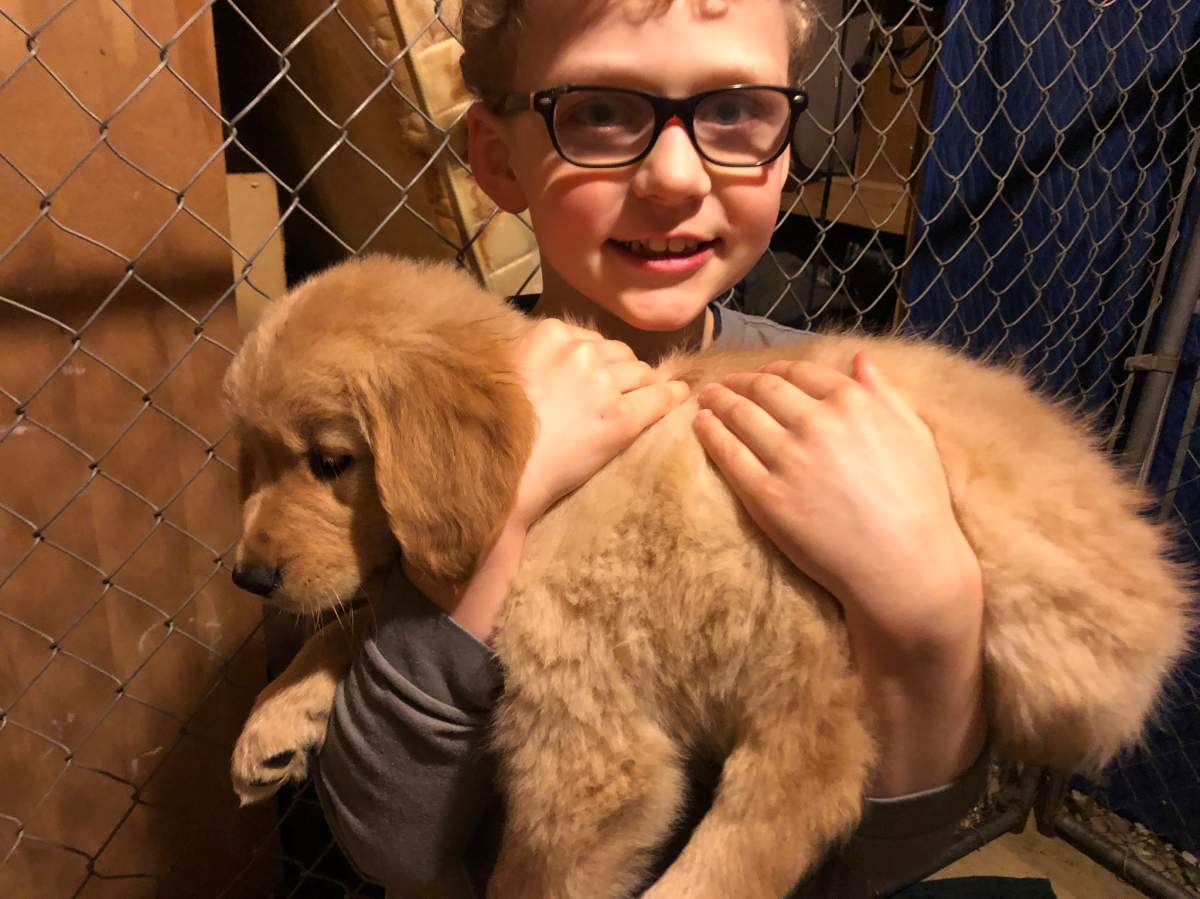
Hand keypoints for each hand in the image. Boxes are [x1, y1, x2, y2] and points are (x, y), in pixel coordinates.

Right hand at [415, 318, 688, 640]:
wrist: (506, 474)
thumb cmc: (498, 430)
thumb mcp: (508, 373)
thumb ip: (536, 357)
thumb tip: (556, 354)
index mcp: (549, 336)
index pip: (590, 339)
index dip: (597, 359)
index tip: (594, 375)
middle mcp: (580, 353)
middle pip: (619, 354)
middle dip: (621, 371)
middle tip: (616, 393)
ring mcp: (604, 384)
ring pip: (641, 372)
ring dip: (643, 385)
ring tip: (644, 399)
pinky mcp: (623, 418)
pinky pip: (659, 397)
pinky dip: (672, 396)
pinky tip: (681, 396)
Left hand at [693, 351, 980, 637]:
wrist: (904, 565)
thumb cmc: (919, 502)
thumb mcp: (914, 434)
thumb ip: (884, 392)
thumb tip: (859, 358)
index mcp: (853, 402)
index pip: (801, 373)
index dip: (776, 370)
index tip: (763, 374)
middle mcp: (817, 423)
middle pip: (765, 389)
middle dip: (740, 382)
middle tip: (724, 384)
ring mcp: (788, 458)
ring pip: (740, 415)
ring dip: (718, 401)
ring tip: (706, 398)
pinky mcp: (765, 495)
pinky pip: (728, 453)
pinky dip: (710, 433)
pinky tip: (702, 425)